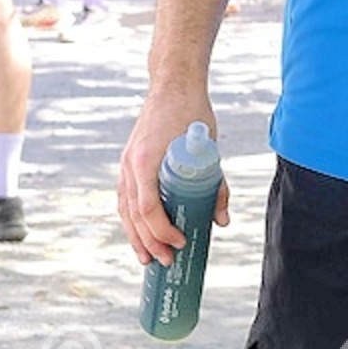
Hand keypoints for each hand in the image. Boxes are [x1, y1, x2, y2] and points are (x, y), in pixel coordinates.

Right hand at [118, 86, 228, 266]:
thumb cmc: (194, 115)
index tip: (180, 242)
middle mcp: (130, 165)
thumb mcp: (210, 150)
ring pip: (125, 209)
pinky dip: (131, 219)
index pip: (148, 208)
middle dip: (149, 242)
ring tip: (148, 259)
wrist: (173, 86)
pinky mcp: (129, 163)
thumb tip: (222, 221)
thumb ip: (217, 185)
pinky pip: (125, 198)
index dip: (162, 231)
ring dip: (136, 237)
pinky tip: (139, 235)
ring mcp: (126, 164)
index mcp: (146, 161)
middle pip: (134, 215)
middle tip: (167, 262)